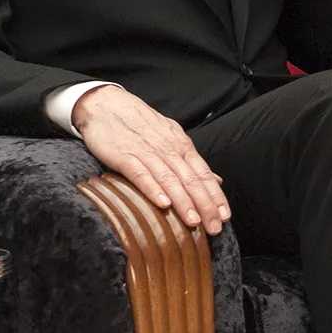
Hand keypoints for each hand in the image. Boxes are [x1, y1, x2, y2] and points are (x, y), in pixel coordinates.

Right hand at [73, 86, 230, 233]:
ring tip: (193, 221)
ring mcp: (146, 152)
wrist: (106, 105)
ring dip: (183, 201)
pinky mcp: (123, 155)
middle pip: (191, 179)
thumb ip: (191, 161)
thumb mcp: (171, 138)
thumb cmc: (140, 124)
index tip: (225, 216)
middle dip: (205, 205)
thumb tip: (216, 180)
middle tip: (214, 227)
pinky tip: (162, 203)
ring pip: (169, 179)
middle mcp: (168, 149)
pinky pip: (140, 173)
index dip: (215, 195)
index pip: (203, 173)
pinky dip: (152, 188)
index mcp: (181, 146)